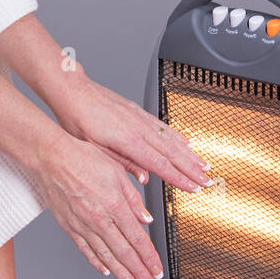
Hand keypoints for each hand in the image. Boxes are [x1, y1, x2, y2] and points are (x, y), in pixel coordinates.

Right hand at [32, 129, 165, 278]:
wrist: (52, 159)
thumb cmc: (83, 159)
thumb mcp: (118, 172)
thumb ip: (134, 198)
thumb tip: (146, 219)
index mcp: (115, 206)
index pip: (137, 239)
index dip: (149, 258)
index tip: (157, 269)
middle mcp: (99, 220)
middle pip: (124, 253)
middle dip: (139, 272)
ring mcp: (83, 226)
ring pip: (106, 256)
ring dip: (121, 273)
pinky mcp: (69, 227)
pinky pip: (85, 250)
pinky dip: (96, 262)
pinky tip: (105, 270)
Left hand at [56, 76, 210, 192]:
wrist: (72, 91)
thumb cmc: (77, 119)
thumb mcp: (94, 150)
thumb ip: (122, 164)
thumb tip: (143, 178)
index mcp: (127, 140)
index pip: (160, 164)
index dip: (179, 177)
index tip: (192, 187)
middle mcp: (138, 127)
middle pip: (172, 152)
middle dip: (191, 168)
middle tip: (206, 181)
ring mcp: (140, 117)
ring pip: (171, 139)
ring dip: (190, 154)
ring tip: (203, 165)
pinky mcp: (137, 111)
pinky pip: (163, 126)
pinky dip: (177, 136)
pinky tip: (186, 142)